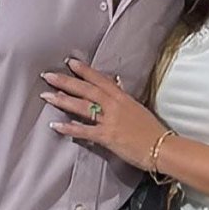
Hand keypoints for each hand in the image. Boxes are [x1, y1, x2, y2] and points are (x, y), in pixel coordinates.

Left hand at [41, 59, 167, 170]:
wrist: (162, 147)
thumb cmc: (151, 129)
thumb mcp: (137, 107)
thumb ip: (123, 96)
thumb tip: (116, 83)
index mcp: (122, 97)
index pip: (100, 79)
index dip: (84, 70)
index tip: (70, 62)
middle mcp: (114, 105)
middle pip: (86, 89)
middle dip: (66, 82)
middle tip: (48, 76)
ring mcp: (109, 120)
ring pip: (82, 106)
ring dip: (63, 100)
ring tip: (46, 96)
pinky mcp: (107, 136)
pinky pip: (84, 130)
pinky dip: (69, 128)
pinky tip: (56, 124)